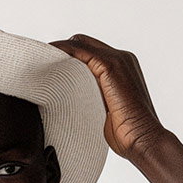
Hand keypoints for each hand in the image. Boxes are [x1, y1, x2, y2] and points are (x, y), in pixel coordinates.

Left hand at [48, 33, 165, 159]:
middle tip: (40, 63)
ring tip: (39, 61)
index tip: (49, 67)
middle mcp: (122, 58)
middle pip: (83, 43)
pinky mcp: (111, 66)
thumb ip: (93, 98)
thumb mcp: (105, 110)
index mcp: (122, 68)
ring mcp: (118, 60)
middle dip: (61, 50)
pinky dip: (63, 52)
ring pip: (80, 44)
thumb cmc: (126, 134)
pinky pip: (81, 51)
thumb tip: (72, 103)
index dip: (69, 56)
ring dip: (58, 50)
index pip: (90, 52)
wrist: (143, 140)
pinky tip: (48, 60)